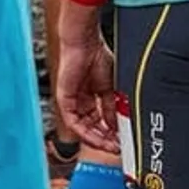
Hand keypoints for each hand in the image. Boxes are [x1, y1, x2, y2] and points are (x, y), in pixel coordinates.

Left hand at [54, 0, 117, 150]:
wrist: (85, 41)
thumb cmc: (96, 55)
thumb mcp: (111, 87)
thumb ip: (112, 107)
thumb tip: (118, 125)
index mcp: (92, 97)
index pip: (101, 122)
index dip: (112, 133)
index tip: (123, 141)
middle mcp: (81, 101)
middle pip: (93, 129)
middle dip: (106, 140)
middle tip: (119, 147)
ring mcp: (72, 102)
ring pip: (83, 129)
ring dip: (98, 140)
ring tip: (111, 146)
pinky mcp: (64, 100)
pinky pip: (73, 124)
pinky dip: (86, 134)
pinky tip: (97, 138)